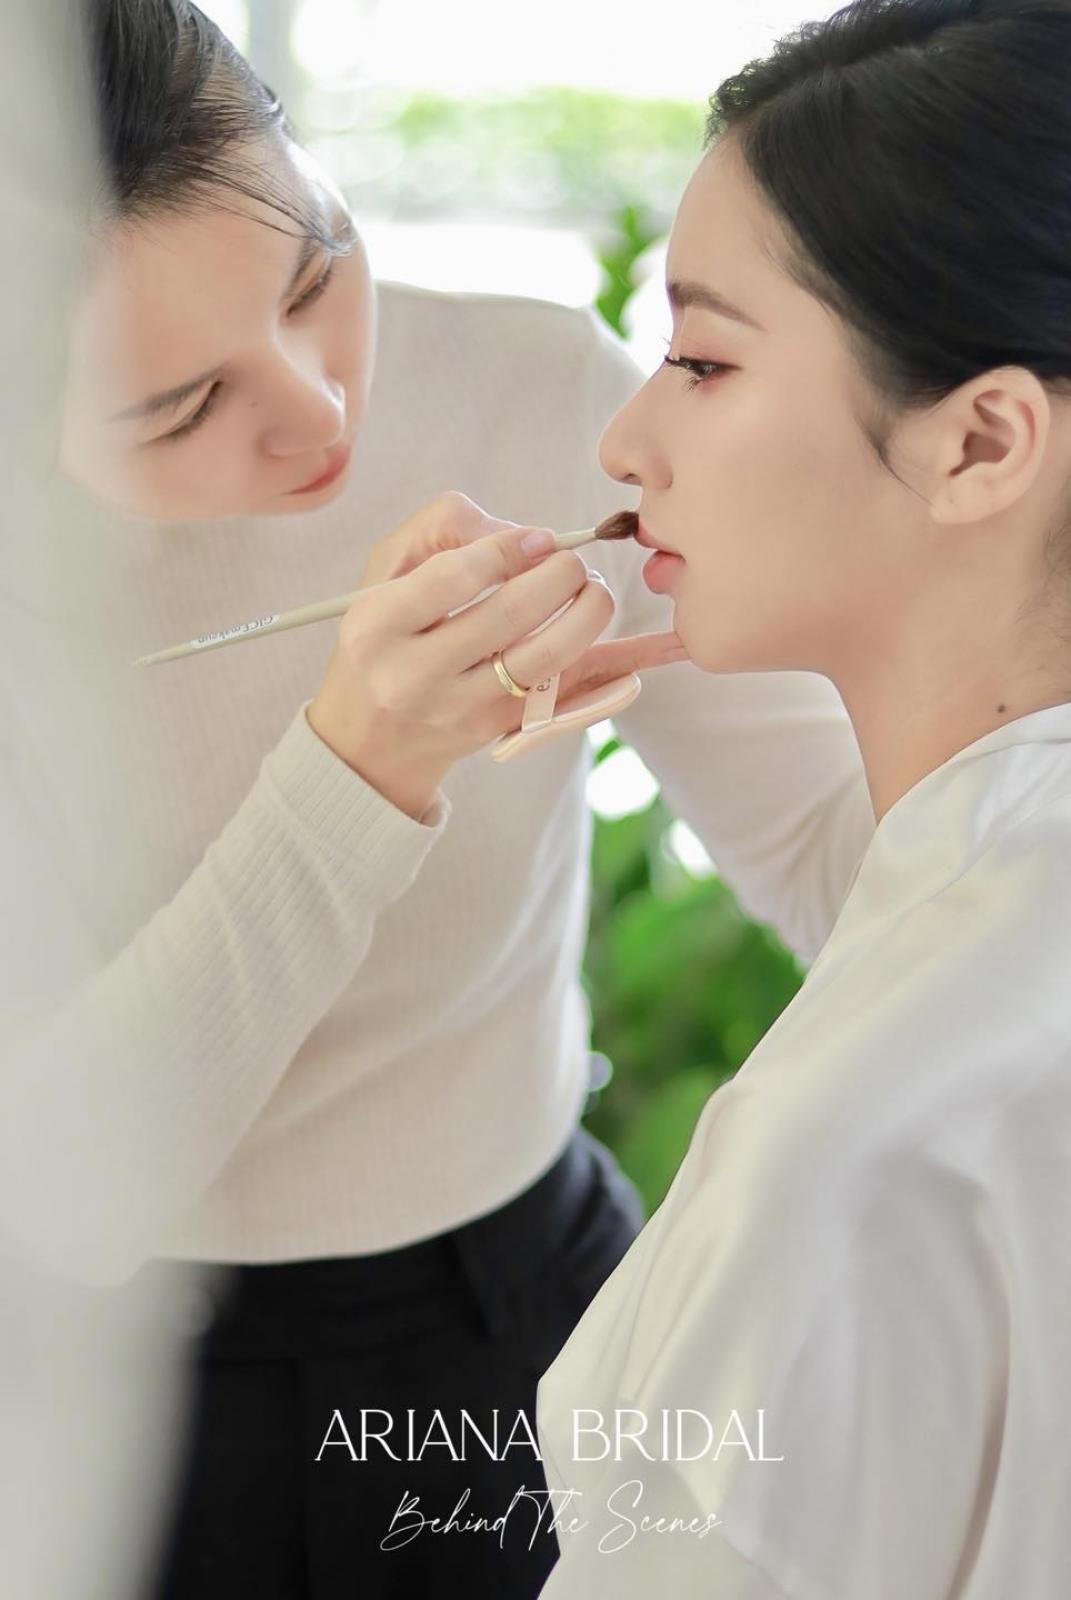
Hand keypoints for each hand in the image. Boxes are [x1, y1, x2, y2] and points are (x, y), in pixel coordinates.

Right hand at [357, 488, 687, 699]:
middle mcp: (416, 676)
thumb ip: (446, 529)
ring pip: (547, 660)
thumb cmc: (387, 633)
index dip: (508, 550)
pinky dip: (621, 666)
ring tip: (590, 592)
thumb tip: (528, 537)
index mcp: (378, 627)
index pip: (455, 578)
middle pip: (509, 616)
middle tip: (574, 563)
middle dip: (559, 576)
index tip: (539, 540)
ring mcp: (463, 710)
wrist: (375, 736)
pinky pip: (572, 693)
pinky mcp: (502, 730)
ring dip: (588, 614)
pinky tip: (665, 647)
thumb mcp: (387, 571)